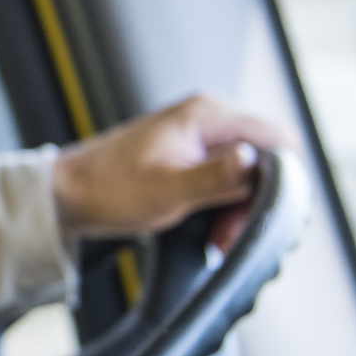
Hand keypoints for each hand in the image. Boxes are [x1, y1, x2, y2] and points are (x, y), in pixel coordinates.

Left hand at [52, 94, 297, 251]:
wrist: (70, 193)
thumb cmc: (110, 188)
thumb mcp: (168, 189)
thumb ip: (217, 177)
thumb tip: (258, 162)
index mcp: (208, 115)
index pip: (278, 138)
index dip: (285, 179)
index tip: (271, 216)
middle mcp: (210, 119)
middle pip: (266, 160)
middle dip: (257, 203)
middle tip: (232, 237)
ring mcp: (201, 137)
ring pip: (249, 175)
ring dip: (240, 211)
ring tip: (219, 240)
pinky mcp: (193, 156)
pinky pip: (228, 180)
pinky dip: (225, 208)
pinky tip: (212, 231)